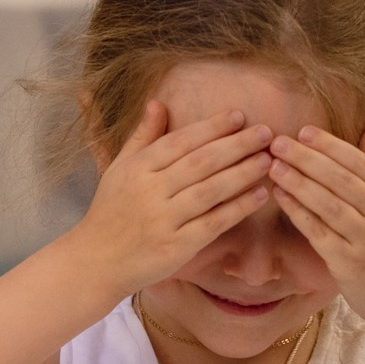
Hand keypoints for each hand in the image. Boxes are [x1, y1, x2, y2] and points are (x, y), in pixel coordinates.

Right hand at [63, 102, 273, 295]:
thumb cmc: (110, 211)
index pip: (178, 142)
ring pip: (210, 191)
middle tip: (266, 132)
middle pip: (200, 163)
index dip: (211, 127)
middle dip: (236, 145)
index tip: (239, 115)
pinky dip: (238, 208)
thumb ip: (142, 137)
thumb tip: (158, 103)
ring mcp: (163, 220)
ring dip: (242, 173)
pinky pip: (213, 222)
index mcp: (136, 169)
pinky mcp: (176, 246)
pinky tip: (259, 195)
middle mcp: (149, 192)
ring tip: (268, 160)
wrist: (96, 260)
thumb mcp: (118, 169)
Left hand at [270, 127, 364, 328]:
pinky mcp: (350, 263)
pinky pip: (320, 233)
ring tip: (273, 165)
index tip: (304, 131)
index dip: (332, 146)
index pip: (361, 164)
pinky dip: (299, 212)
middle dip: (309, 158)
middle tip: (279, 142)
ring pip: (330, 204)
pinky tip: (279, 197)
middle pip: (343, 180)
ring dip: (300, 182)